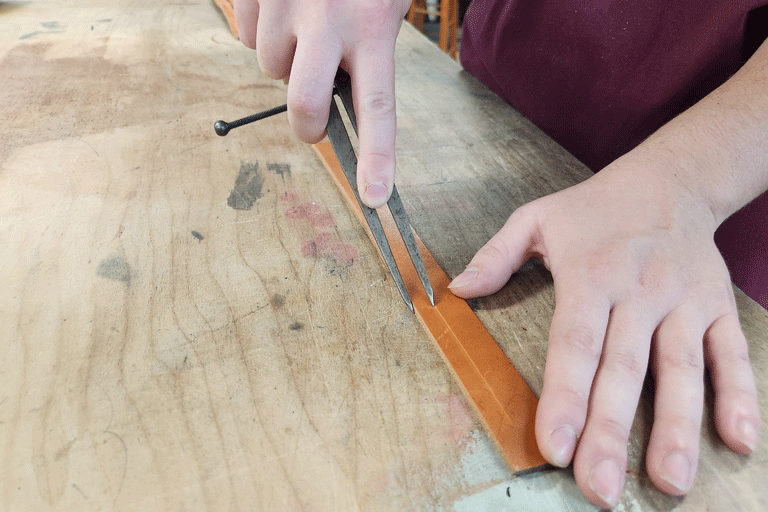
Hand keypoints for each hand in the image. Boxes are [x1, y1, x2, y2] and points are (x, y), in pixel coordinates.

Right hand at [234, 0, 411, 207]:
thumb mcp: (380, 5)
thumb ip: (365, 50)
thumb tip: (333, 98)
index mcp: (372, 25)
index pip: (375, 107)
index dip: (375, 157)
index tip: (374, 196)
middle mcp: (329, 18)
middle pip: (305, 105)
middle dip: (306, 125)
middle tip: (313, 119)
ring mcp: (287, 3)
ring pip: (270, 67)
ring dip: (285, 60)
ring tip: (305, 27)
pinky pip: (246, 35)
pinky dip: (262, 31)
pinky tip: (283, 8)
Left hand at [448, 152, 759, 507]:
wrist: (669, 181)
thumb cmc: (593, 208)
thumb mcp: (536, 218)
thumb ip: (496, 256)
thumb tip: (456, 291)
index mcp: (590, 274)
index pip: (574, 344)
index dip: (565, 397)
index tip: (554, 447)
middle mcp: (639, 292)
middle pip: (624, 368)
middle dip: (612, 431)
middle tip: (600, 488)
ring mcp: (683, 302)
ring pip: (681, 369)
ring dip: (677, 427)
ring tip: (669, 481)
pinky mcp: (717, 307)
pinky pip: (731, 353)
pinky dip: (739, 395)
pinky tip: (738, 439)